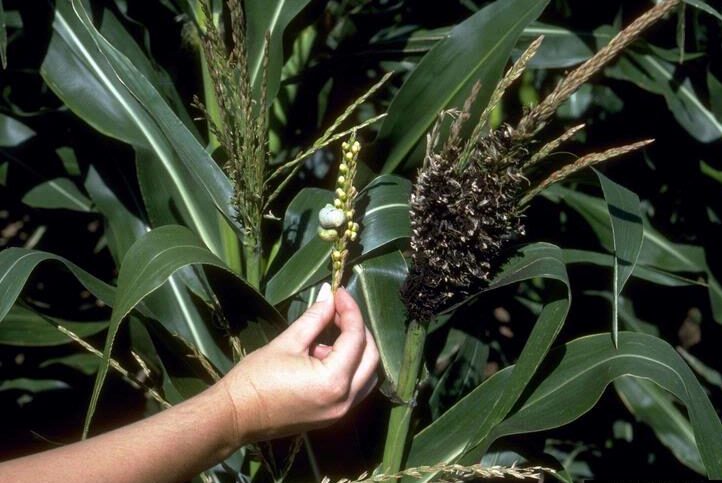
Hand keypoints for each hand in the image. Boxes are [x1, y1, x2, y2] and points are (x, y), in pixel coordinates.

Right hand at [219, 284, 378, 442]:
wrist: (235, 416)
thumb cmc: (256, 379)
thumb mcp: (287, 343)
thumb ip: (315, 318)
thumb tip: (329, 296)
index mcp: (333, 380)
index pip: (356, 338)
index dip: (351, 310)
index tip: (339, 292)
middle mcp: (345, 399)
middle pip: (371, 357)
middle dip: (359, 329)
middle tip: (339, 310)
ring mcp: (341, 412)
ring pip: (367, 374)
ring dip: (356, 349)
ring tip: (329, 334)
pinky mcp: (332, 415)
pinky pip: (355, 387)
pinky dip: (349, 367)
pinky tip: (323, 355)